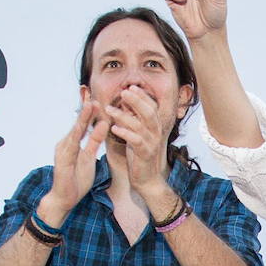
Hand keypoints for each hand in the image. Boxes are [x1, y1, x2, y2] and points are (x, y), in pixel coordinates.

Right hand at [40, 101, 109, 218]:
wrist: (64, 199)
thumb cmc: (76, 179)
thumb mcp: (90, 157)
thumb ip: (94, 140)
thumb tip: (102, 124)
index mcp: (73, 142)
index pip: (82, 123)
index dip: (89, 110)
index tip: (96, 95)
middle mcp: (66, 143)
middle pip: (78, 122)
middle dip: (84, 107)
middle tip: (90, 90)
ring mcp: (63, 150)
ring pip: (75, 130)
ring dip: (82, 117)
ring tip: (91, 103)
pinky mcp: (63, 159)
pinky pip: (72, 145)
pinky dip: (78, 134)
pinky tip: (82, 126)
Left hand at [107, 86, 171, 200]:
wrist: (146, 178)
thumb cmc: (139, 155)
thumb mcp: (137, 134)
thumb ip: (134, 119)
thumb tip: (126, 102)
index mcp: (154, 126)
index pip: (151, 106)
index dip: (142, 96)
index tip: (131, 87)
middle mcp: (155, 132)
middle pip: (148, 112)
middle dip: (136, 100)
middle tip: (124, 92)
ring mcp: (151, 143)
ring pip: (139, 125)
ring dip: (123, 116)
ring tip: (109, 109)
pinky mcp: (144, 153)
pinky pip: (135, 140)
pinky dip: (125, 133)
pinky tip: (114, 128)